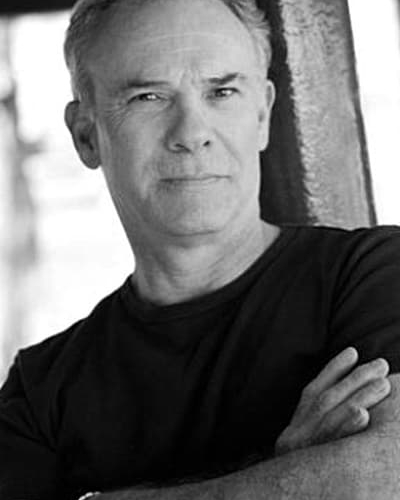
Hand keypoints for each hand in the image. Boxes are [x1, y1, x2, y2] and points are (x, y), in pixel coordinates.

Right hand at [275, 347, 390, 455]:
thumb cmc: (305, 469)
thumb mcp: (304, 444)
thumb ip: (318, 420)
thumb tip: (348, 389)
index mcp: (295, 425)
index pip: (314, 390)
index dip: (333, 370)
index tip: (353, 352)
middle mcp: (297, 432)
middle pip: (327, 399)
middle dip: (355, 380)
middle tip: (381, 365)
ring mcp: (305, 448)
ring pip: (332, 416)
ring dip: (359, 397)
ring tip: (384, 384)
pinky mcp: (313, 464)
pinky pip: (334, 444)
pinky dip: (347, 426)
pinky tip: (363, 415)